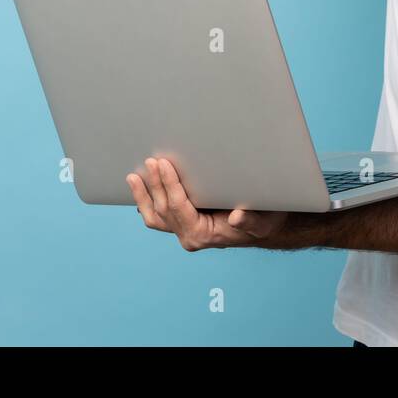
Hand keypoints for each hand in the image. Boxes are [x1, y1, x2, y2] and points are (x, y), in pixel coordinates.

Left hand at [127, 157, 288, 251]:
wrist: (264, 226)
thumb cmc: (264, 220)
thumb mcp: (262, 220)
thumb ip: (250, 221)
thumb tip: (237, 217)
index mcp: (202, 236)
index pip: (178, 208)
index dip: (169, 185)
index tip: (164, 164)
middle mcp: (189, 236)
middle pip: (163, 210)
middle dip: (154, 185)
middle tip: (150, 161)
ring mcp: (183, 231)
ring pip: (155, 216)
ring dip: (143, 196)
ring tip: (133, 177)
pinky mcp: (182, 224)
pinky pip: (159, 216)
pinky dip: (148, 202)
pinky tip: (141, 187)